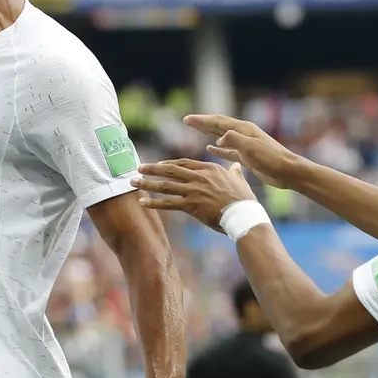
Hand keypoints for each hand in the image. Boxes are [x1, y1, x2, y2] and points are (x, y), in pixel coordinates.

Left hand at [131, 159, 256, 232]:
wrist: (244, 214)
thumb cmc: (244, 199)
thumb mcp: (240, 180)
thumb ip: (235, 171)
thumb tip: (236, 165)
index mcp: (209, 169)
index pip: (183, 163)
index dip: (168, 164)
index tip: (157, 165)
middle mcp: (199, 177)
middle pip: (170, 170)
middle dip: (152, 169)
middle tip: (138, 168)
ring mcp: (194, 190)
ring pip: (165, 185)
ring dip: (147, 183)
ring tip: (133, 182)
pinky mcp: (191, 205)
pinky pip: (168, 203)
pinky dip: (154, 202)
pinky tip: (143, 202)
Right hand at [184, 114, 303, 188]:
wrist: (287, 171)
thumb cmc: (271, 159)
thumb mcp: (250, 147)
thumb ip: (233, 140)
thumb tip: (218, 139)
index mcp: (243, 129)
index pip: (218, 122)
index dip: (202, 120)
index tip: (187, 120)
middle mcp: (243, 134)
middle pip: (218, 126)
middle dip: (203, 124)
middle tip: (187, 121)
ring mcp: (245, 145)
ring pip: (222, 137)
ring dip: (209, 134)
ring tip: (196, 131)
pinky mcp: (247, 156)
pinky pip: (228, 150)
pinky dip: (218, 149)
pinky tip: (210, 149)